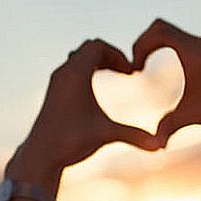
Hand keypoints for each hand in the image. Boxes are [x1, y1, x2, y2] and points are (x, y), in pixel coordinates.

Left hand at [6, 38, 160, 184]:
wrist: (40, 155)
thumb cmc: (71, 141)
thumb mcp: (106, 134)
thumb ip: (135, 136)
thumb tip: (160, 147)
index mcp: (76, 74)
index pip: (97, 45)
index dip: (118, 54)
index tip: (131, 72)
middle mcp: (64, 72)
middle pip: (89, 47)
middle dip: (110, 55)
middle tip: (126, 71)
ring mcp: (57, 81)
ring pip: (79, 57)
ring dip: (98, 61)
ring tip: (115, 74)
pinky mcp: (54, 91)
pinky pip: (72, 68)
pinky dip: (87, 70)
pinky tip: (97, 88)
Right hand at [132, 18, 200, 147]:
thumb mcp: (198, 116)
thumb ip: (171, 127)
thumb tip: (154, 145)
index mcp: (194, 52)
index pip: (158, 32)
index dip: (140, 46)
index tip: (136, 71)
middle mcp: (198, 44)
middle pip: (160, 27)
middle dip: (142, 42)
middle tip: (136, 66)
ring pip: (170, 33)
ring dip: (152, 44)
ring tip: (142, 67)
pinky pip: (179, 41)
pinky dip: (163, 48)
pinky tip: (162, 71)